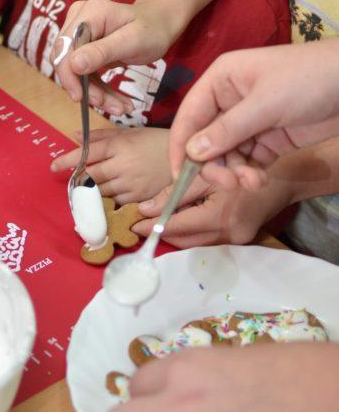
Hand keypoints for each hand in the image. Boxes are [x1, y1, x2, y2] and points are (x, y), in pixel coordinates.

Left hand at [51, 127, 171, 204]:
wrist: (186, 159)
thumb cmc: (155, 142)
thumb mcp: (130, 133)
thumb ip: (102, 136)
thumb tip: (76, 136)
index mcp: (120, 145)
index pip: (87, 153)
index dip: (67, 160)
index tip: (53, 166)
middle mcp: (123, 165)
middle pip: (90, 176)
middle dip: (77, 179)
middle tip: (70, 180)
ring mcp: (131, 183)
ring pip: (100, 191)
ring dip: (90, 191)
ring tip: (85, 189)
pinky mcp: (139, 198)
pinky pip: (115, 202)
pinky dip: (107, 199)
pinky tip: (105, 196)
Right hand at [52, 0, 182, 106]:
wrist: (159, 25)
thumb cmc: (151, 29)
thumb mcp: (132, 41)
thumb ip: (102, 51)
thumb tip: (73, 65)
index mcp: (88, 13)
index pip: (65, 47)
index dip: (69, 74)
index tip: (81, 98)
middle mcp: (78, 21)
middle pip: (68, 61)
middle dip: (87, 88)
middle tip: (111, 107)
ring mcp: (80, 35)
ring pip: (76, 73)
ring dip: (95, 93)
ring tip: (119, 108)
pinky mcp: (84, 50)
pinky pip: (85, 75)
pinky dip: (99, 91)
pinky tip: (117, 103)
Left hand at [134, 169, 294, 247]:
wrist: (278, 177)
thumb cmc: (241, 167)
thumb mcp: (205, 174)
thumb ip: (173, 192)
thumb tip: (144, 209)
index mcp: (220, 215)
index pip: (178, 226)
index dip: (154, 226)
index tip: (133, 224)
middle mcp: (230, 234)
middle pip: (185, 240)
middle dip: (163, 232)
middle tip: (141, 224)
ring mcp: (237, 241)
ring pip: (196, 243)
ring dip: (177, 234)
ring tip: (158, 223)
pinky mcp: (240, 242)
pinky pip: (208, 241)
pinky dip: (193, 233)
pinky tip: (182, 222)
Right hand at [168, 42, 338, 189]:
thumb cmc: (308, 79)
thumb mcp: (265, 103)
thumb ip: (227, 130)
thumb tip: (191, 153)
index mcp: (221, 80)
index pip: (189, 115)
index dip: (181, 146)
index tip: (179, 175)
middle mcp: (230, 101)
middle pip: (206, 140)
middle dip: (214, 164)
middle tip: (228, 182)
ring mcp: (250, 121)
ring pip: (227, 155)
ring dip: (235, 172)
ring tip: (252, 182)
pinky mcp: (270, 138)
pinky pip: (248, 161)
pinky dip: (249, 173)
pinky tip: (259, 180)